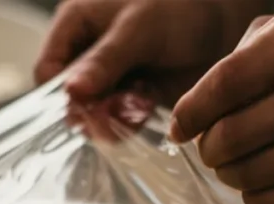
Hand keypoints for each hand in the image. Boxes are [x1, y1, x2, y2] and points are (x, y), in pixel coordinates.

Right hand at [35, 0, 265, 103]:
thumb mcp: (138, 27)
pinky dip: (131, 122)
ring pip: (95, 114)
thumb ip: (103, 60)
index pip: (47, 71)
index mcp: (76, 26)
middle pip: (71, 98)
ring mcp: (111, 80)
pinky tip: (148, 108)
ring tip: (138, 105)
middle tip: (115, 110)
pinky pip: (120, 122)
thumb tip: (70, 91)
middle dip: (91, 109)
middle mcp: (88, 56)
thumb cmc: (179, 5)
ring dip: (113, 118)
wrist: (225, 19)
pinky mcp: (134, 100)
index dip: (60, 92)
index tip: (82, 105)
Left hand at [170, 7, 273, 203]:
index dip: (191, 111)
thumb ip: (238, 61)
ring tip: (254, 161)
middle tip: (220, 147)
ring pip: (241, 176)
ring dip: (233, 174)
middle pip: (227, 137)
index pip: (225, 82)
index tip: (181, 127)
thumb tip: (186, 117)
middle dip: (211, 148)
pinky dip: (258, 197)